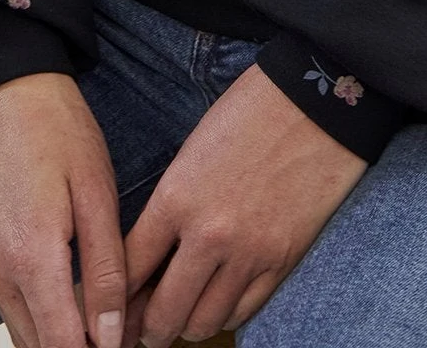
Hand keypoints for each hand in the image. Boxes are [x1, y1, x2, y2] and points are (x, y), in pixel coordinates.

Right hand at [0, 69, 127, 347]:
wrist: (8, 92)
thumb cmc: (58, 131)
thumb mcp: (97, 194)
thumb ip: (105, 271)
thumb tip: (111, 336)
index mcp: (32, 258)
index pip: (64, 347)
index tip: (129, 344)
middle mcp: (0, 274)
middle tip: (124, 331)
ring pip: (26, 335)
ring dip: (62, 339)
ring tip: (107, 321)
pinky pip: (16, 310)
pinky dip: (45, 320)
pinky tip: (79, 304)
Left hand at [120, 62, 367, 346]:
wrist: (317, 101)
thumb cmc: (249, 113)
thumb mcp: (193, 152)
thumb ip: (171, 205)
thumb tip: (152, 252)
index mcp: (176, 199)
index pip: (128, 270)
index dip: (113, 297)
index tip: (109, 307)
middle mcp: (207, 235)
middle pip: (161, 313)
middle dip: (147, 329)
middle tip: (143, 328)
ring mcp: (247, 253)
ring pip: (202, 323)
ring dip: (187, 326)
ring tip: (182, 318)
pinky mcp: (282, 261)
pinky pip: (244, 313)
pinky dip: (226, 315)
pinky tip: (218, 303)